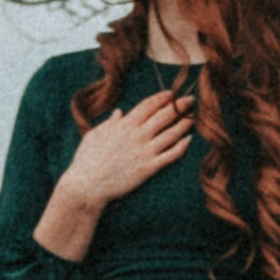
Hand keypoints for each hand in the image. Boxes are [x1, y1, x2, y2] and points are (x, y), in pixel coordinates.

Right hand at [33, 83, 194, 259]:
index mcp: (124, 125)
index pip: (148, 105)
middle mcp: (137, 135)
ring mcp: (144, 151)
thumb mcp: (95, 135)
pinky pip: (170, 155)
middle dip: (179, 106)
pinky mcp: (148, 168)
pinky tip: (189, 140)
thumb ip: (110, 123)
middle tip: (190, 100)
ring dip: (184, 123)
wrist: (86, 185)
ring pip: (171, 134)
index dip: (162, 98)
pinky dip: (181, 147)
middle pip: (164, 116)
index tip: (172, 93)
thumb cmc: (86, 160)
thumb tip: (120, 112)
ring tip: (193, 117)